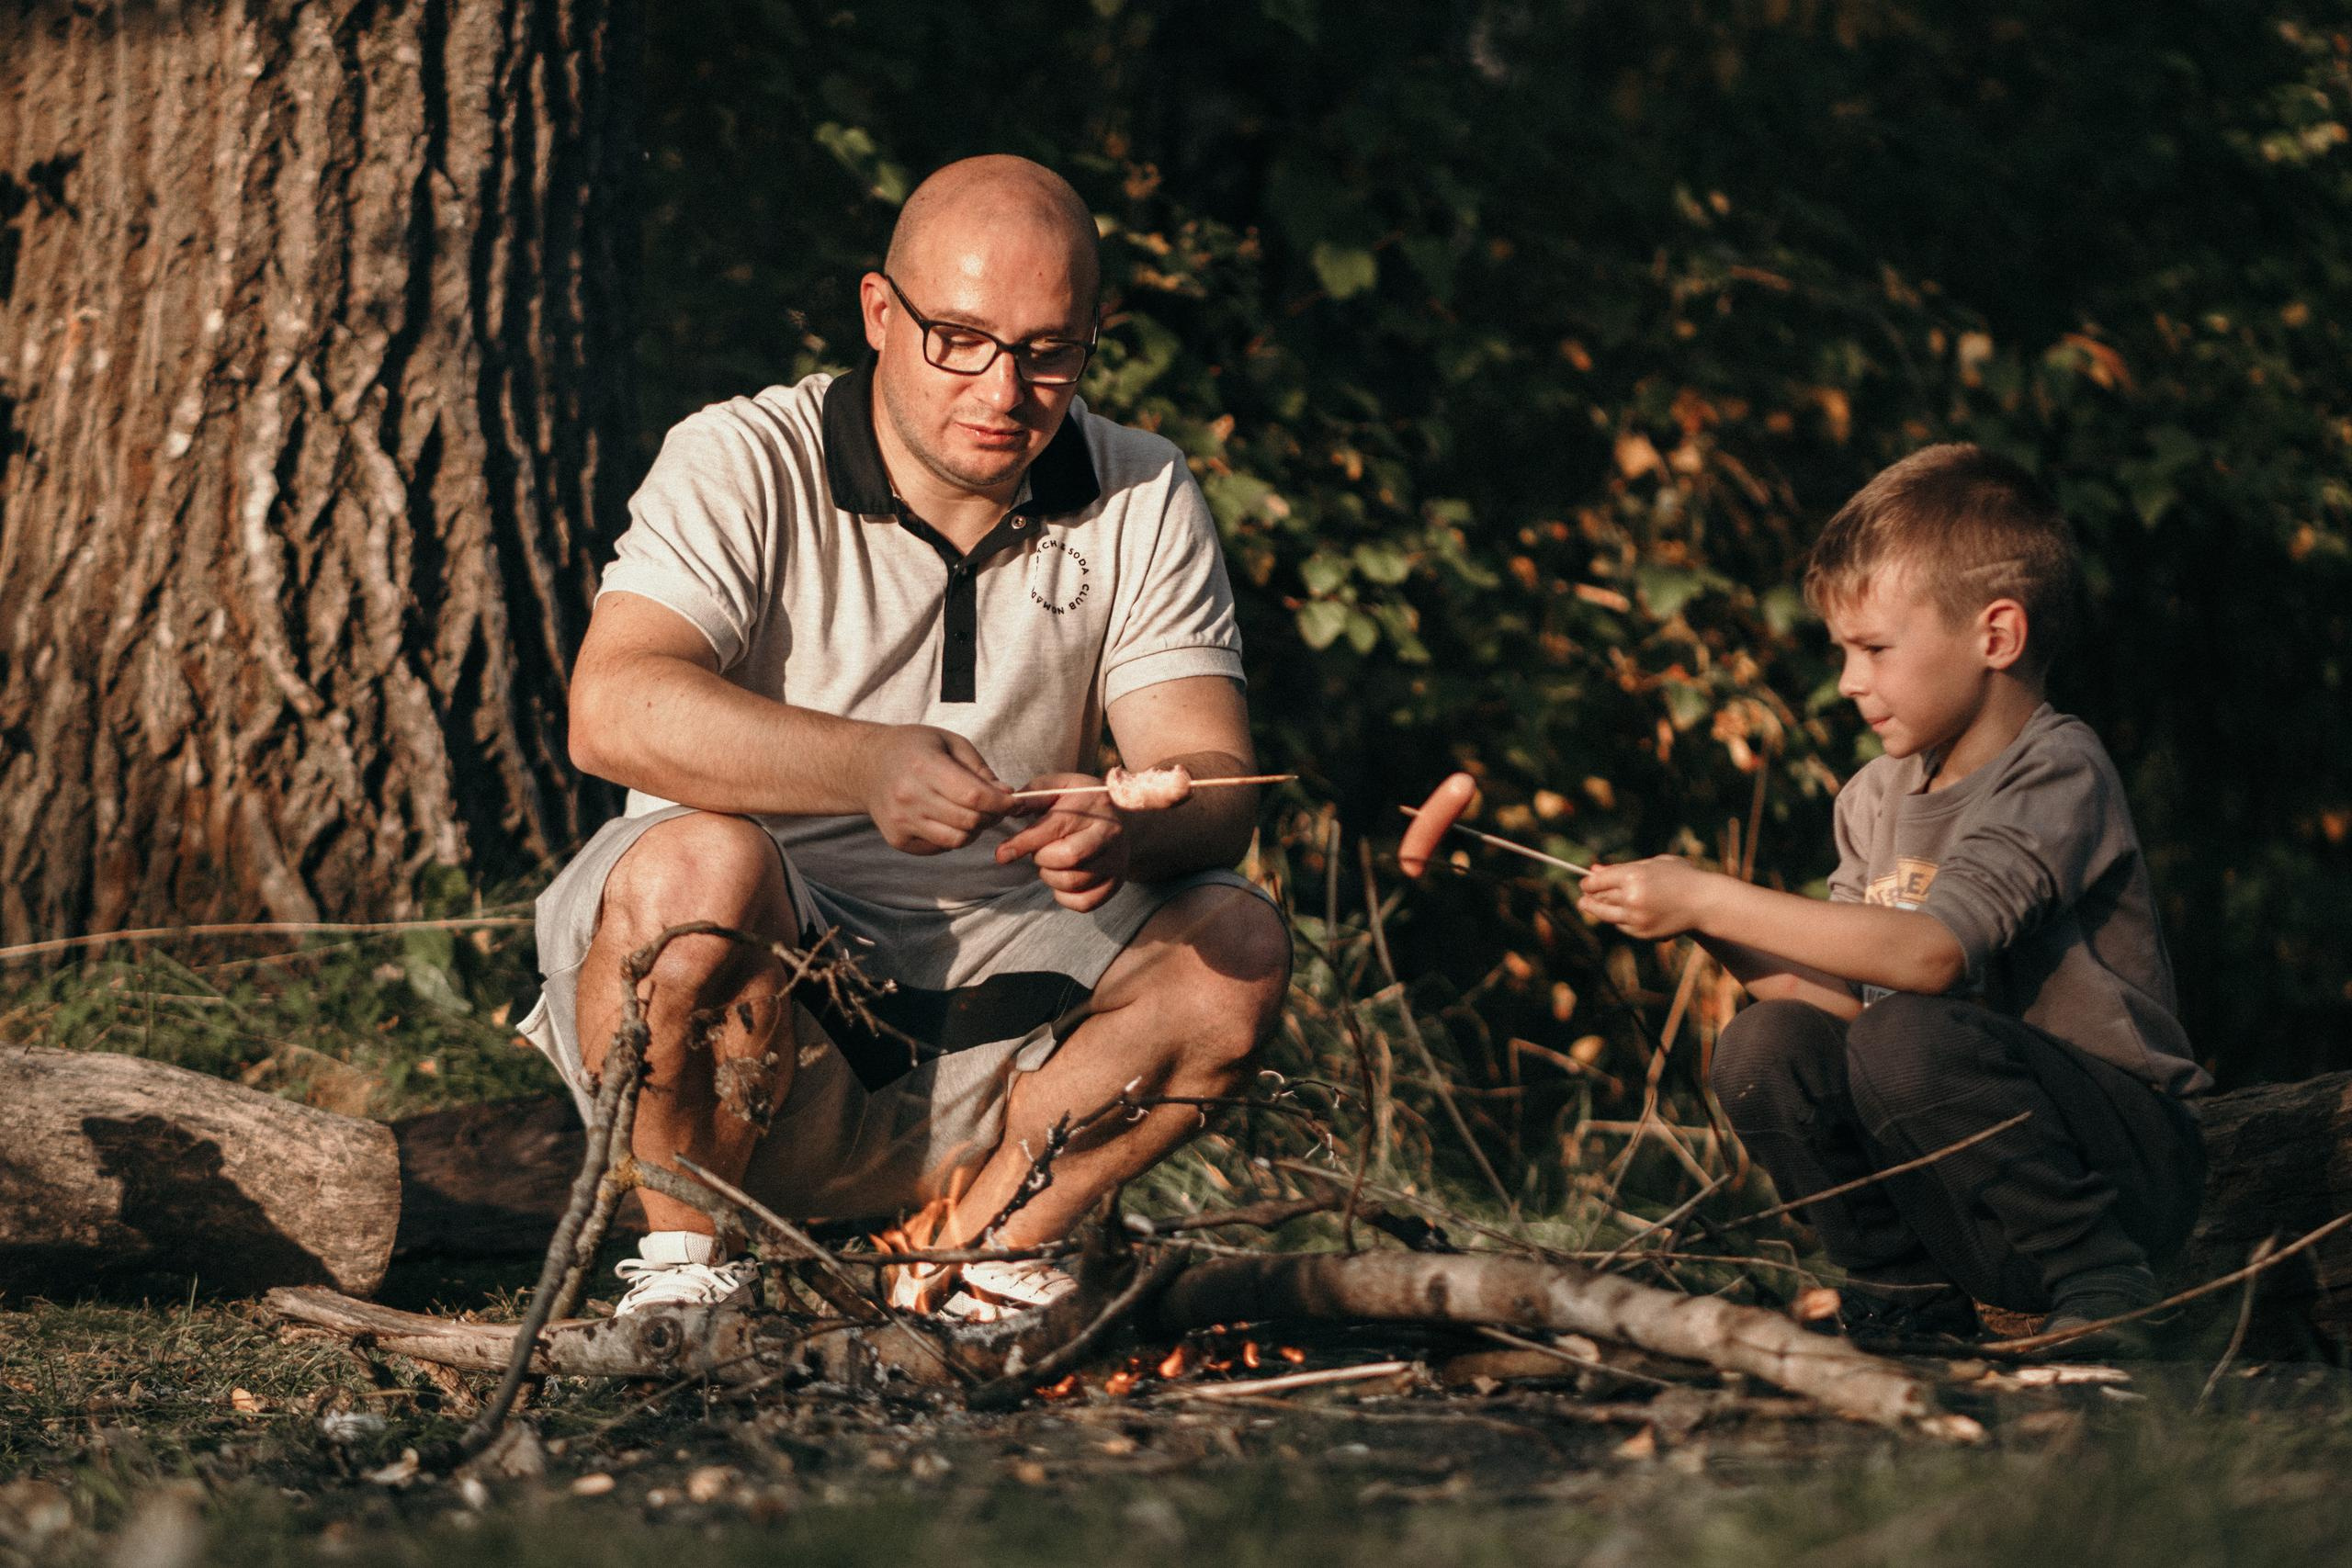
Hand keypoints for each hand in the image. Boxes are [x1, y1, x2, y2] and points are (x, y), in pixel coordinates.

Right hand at [857, 725, 1012, 854]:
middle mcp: (909, 797)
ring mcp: (901, 821)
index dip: (1001, 803)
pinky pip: (940, 847)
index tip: (1014, 802)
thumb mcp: (950, 742)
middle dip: (992, 817)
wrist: (867, 766)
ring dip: (974, 830)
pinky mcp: (898, 840)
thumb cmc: (914, 748)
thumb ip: (980, 770)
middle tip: (995, 807)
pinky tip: (947, 818)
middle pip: (969, 821)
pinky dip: (952, 836)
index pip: (974, 796)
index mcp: (924, 766)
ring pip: (957, 840)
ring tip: (971, 813)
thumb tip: (1007, 795)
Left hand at [995, 773, 1129, 911]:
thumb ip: (1033, 795)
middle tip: (1041, 850)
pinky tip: (1062, 878)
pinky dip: (1064, 896)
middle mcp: (1110, 835)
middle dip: (1042, 858)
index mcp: (1094, 806)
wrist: (1122, 814)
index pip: (1054, 831)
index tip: (1001, 854)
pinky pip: (1084, 903)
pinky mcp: (1116, 883)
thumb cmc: (1080, 800)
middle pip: (1067, 859)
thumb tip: (1009, 809)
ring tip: (1052, 861)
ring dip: (1050, 876)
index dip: (1023, 844)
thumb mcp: (1058, 786)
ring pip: (1072, 882)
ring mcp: (1116, 861)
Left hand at [1575, 855, 1720, 939]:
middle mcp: (1632, 897)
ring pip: (1606, 915)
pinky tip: (1618, 914)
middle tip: (1583, 897)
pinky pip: (1622, 925)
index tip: (1584, 884)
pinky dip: (1618, 919)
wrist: (1705, 902)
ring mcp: (1637, 917)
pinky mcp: (1642, 932)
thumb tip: (1593, 870)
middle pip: (1599, 898)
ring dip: (1595, 910)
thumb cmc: (1680, 877)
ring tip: (1587, 905)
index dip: (1587, 884)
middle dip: (1589, 897)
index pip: (1597, 882)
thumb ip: (1622, 868)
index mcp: (1633, 875)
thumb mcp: (1653, 865)